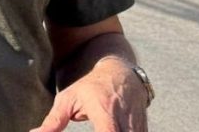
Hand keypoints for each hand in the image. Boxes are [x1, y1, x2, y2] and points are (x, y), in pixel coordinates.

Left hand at [31, 58, 148, 131]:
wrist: (120, 72)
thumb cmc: (89, 86)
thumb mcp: (68, 99)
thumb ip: (53, 121)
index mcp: (105, 112)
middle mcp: (126, 121)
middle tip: (93, 128)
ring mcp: (138, 127)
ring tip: (97, 127)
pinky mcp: (144, 130)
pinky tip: (109, 130)